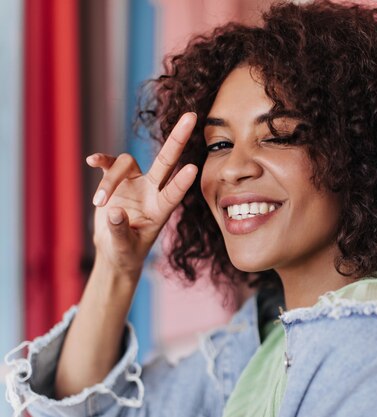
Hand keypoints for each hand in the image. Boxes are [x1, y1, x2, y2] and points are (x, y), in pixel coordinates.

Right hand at [86, 112, 197, 276]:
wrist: (115, 250)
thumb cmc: (126, 252)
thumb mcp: (124, 248)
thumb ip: (120, 231)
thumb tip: (115, 212)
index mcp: (162, 209)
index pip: (174, 193)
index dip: (183, 182)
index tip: (193, 168)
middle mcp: (153, 191)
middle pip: (167, 159)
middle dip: (179, 138)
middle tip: (192, 116)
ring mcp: (135, 182)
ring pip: (125, 163)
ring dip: (110, 180)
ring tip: (98, 203)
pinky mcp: (117, 180)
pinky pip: (110, 163)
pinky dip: (102, 160)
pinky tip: (92, 161)